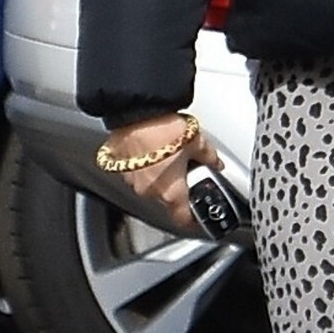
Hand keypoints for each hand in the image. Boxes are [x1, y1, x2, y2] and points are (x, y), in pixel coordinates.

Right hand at [103, 116, 223, 235]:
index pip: (182, 219)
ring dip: (159, 175)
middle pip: (167, 199)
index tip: (198, 216)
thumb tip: (215, 162)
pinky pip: (135, 172)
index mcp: (171, 191)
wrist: (135, 112)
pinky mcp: (118, 167)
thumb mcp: (197, 142)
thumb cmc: (162, 129)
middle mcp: (149, 191)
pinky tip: (150, 150)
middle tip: (186, 170)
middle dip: (177, 187)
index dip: (193, 220)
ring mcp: (131, 180)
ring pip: (150, 185)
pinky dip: (143, 165)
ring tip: (167, 154)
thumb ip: (209, 156)